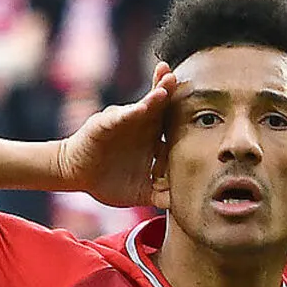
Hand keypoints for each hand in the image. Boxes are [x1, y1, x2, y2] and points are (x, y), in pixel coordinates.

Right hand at [54, 63, 177, 206]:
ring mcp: (125, 122)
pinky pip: (120, 115)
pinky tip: (143, 107)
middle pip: (164, 107)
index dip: (190, 119)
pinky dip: (132, 111)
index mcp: (153, 141)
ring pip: (145, 105)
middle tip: (190, 81)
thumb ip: (160, 195)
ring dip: (157, 93)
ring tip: (169, 80)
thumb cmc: (108, 180)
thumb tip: (183, 206)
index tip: (210, 111)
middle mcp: (142, 127)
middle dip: (175, 93)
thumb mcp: (140, 192)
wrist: (76, 174)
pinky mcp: (106, 123)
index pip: (176, 127)